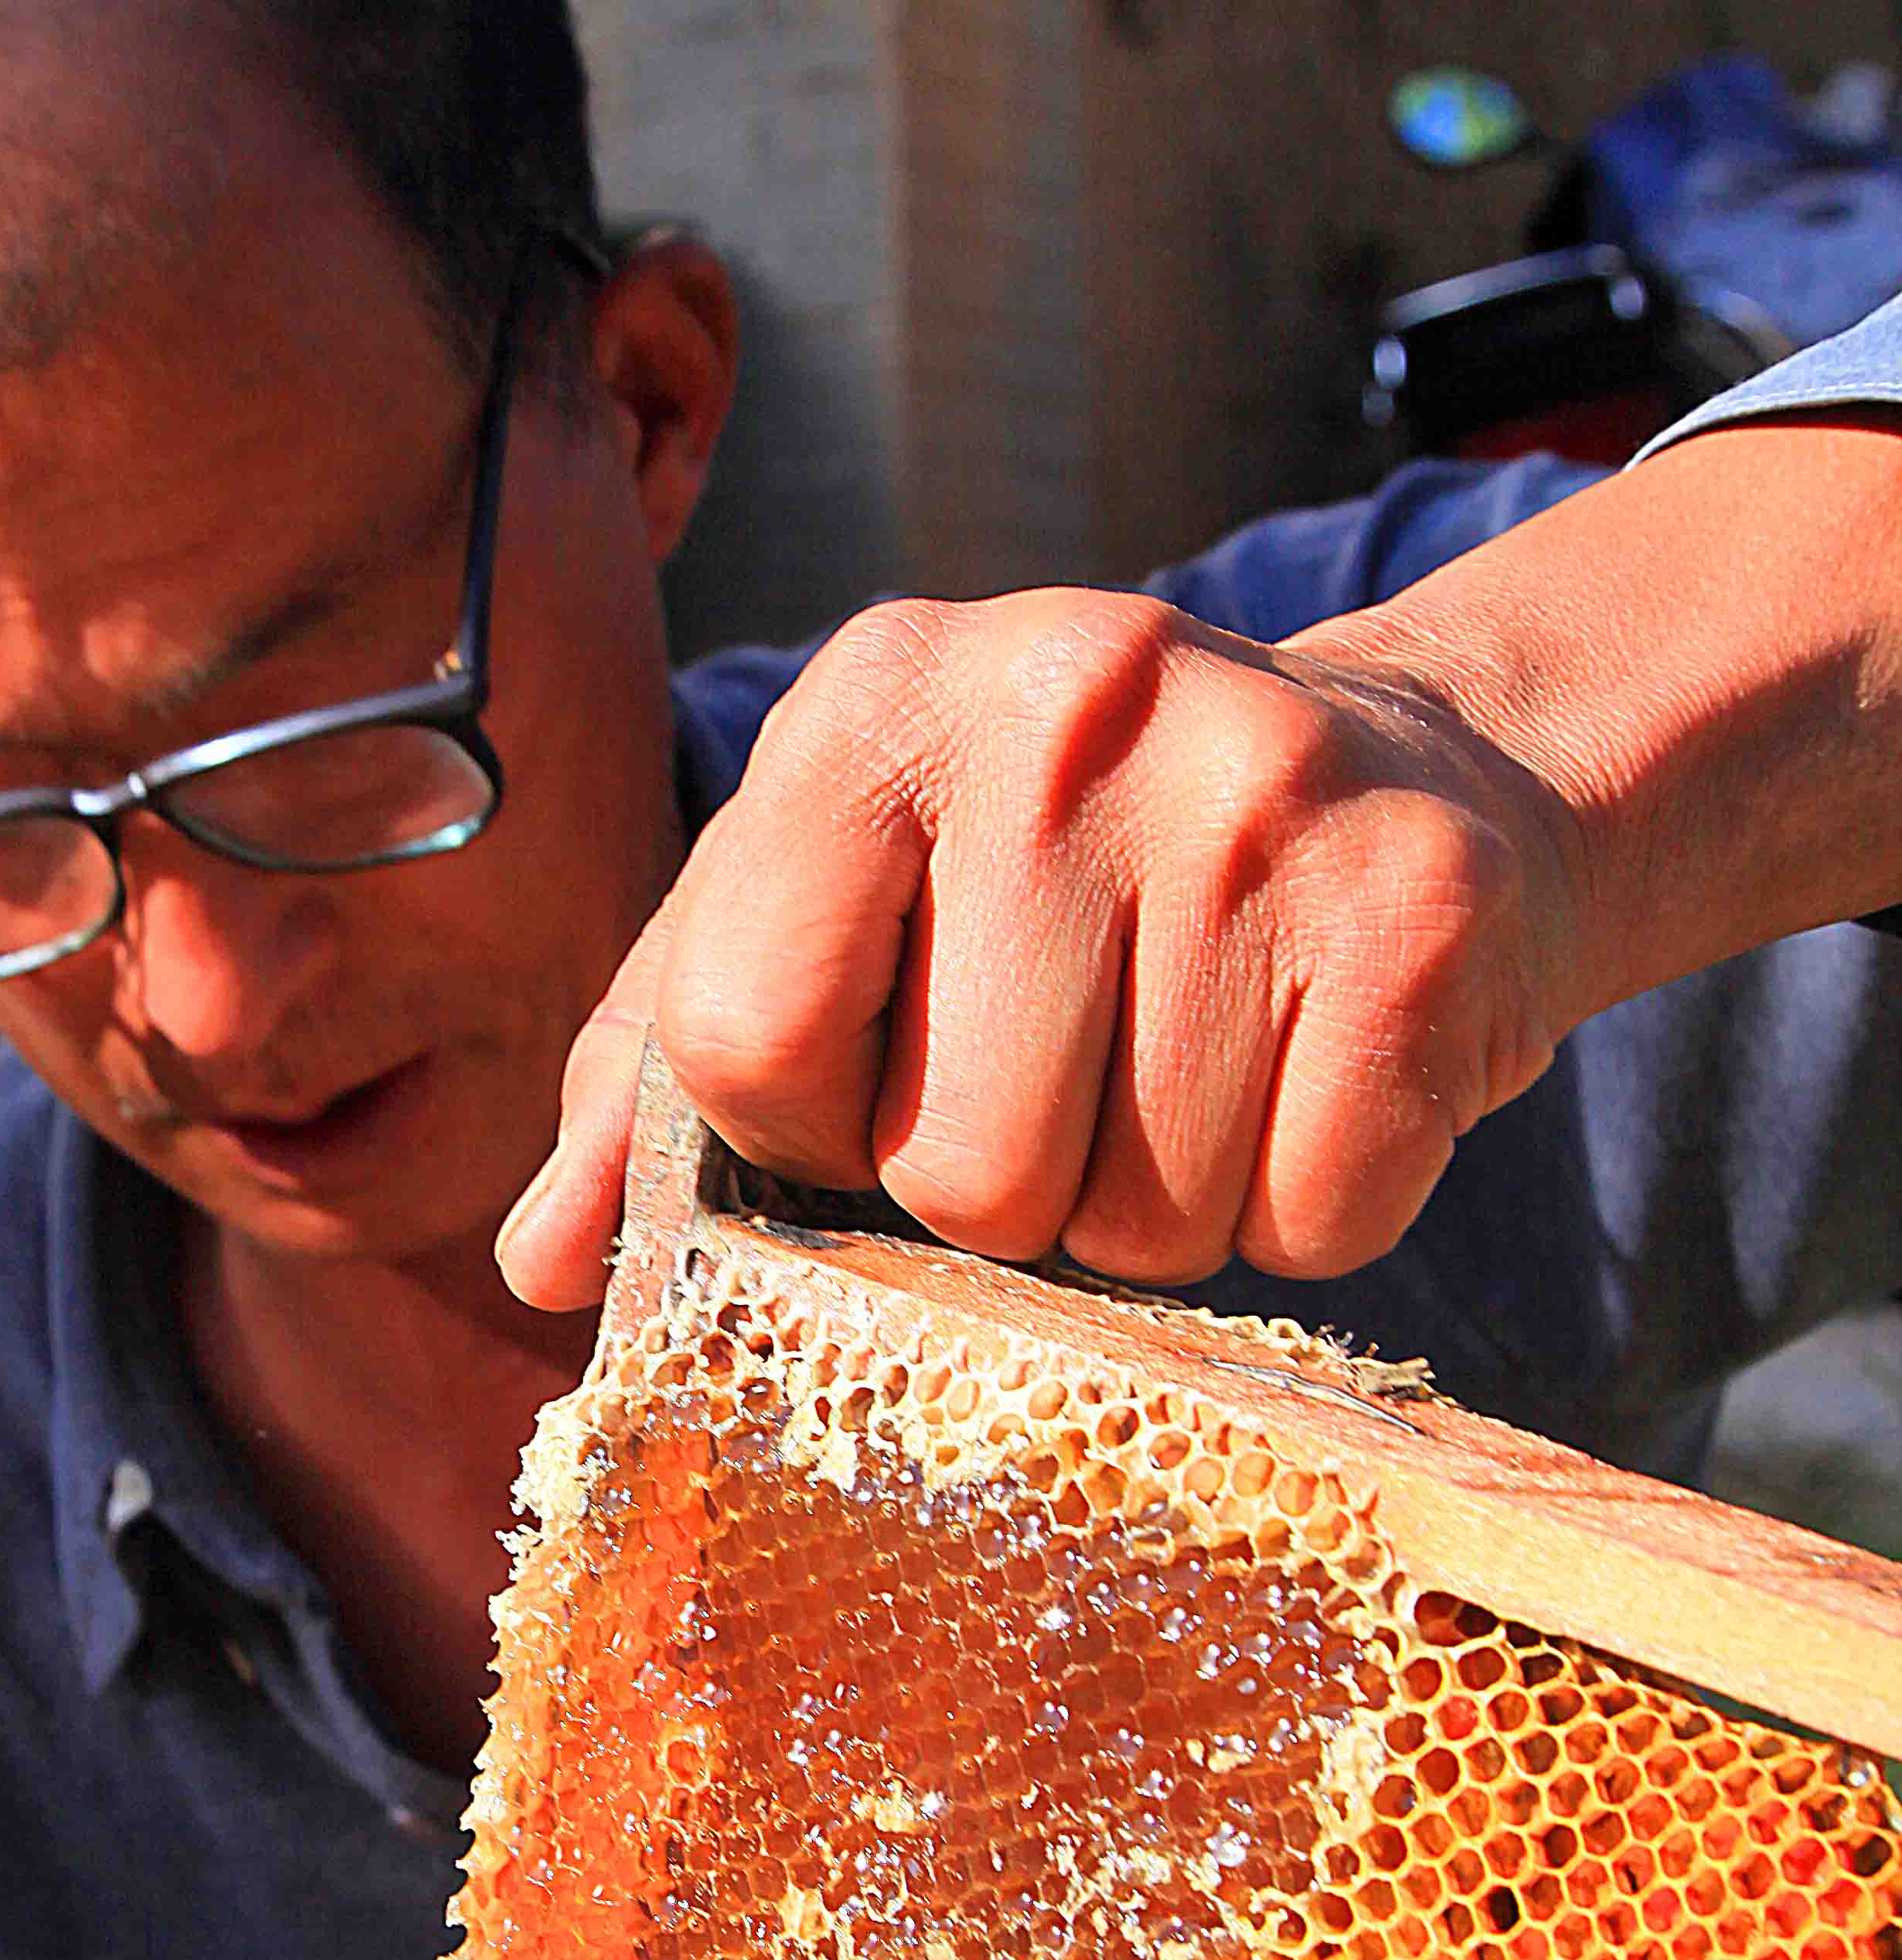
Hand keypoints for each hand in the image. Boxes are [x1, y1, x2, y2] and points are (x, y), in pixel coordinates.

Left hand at [498, 581, 1593, 1307]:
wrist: (1416, 769)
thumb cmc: (1066, 870)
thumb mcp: (835, 904)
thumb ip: (661, 1071)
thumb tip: (541, 1262)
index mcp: (874, 696)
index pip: (741, 1035)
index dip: (806, 1127)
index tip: (885, 1079)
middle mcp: (1061, 707)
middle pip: (957, 1166)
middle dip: (1007, 1187)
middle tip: (1076, 1073)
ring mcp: (1258, 796)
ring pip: (1138, 1222)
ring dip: (1156, 1205)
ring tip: (1195, 1063)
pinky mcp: (1418, 912)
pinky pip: (1308, 1217)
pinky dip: (1303, 1204)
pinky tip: (1305, 1072)